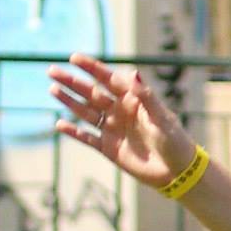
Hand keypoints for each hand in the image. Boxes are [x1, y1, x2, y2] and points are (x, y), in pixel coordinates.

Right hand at [49, 54, 195, 190]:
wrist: (178, 172)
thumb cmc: (175, 141)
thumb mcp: (161, 118)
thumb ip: (146, 97)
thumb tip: (133, 72)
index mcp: (133, 100)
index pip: (109, 79)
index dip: (92, 68)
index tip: (74, 58)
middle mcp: (119, 111)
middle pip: (92, 93)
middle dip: (73, 82)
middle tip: (52, 71)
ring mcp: (113, 129)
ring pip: (86, 112)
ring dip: (70, 102)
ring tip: (53, 89)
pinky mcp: (109, 148)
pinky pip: (88, 137)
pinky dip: (75, 132)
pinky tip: (60, 124)